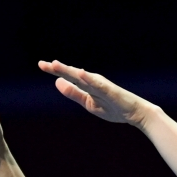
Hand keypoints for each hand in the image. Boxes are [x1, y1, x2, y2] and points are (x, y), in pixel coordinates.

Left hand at [38, 60, 152, 125]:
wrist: (135, 113)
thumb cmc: (113, 107)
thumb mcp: (88, 103)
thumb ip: (74, 93)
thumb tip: (57, 83)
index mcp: (87, 85)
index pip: (69, 76)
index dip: (55, 70)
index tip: (41, 65)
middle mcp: (93, 81)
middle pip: (73, 74)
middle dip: (58, 69)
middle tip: (42, 64)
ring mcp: (102, 85)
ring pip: (83, 77)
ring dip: (70, 70)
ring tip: (56, 65)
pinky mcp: (110, 91)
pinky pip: (98, 85)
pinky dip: (89, 78)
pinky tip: (80, 73)